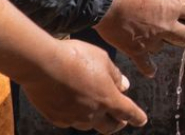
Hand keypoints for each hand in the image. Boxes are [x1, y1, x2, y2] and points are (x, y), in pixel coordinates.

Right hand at [18, 39, 146, 132]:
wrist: (43, 65)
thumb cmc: (75, 57)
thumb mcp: (102, 58)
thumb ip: (115, 75)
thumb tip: (124, 86)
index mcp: (108, 98)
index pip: (128, 112)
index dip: (137, 117)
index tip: (142, 120)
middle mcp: (93, 113)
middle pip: (110, 127)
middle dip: (117, 123)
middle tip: (119, 118)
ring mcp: (74, 118)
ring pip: (89, 125)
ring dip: (95, 118)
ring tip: (93, 106)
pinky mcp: (57, 119)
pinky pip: (71, 121)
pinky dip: (76, 115)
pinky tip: (72, 103)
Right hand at [94, 0, 184, 75]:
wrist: (105, 2)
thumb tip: (163, 0)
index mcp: (172, 7)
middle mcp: (166, 26)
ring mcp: (152, 40)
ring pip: (168, 47)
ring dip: (170, 45)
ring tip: (172, 44)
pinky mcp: (136, 50)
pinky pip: (146, 63)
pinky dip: (149, 68)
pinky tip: (152, 72)